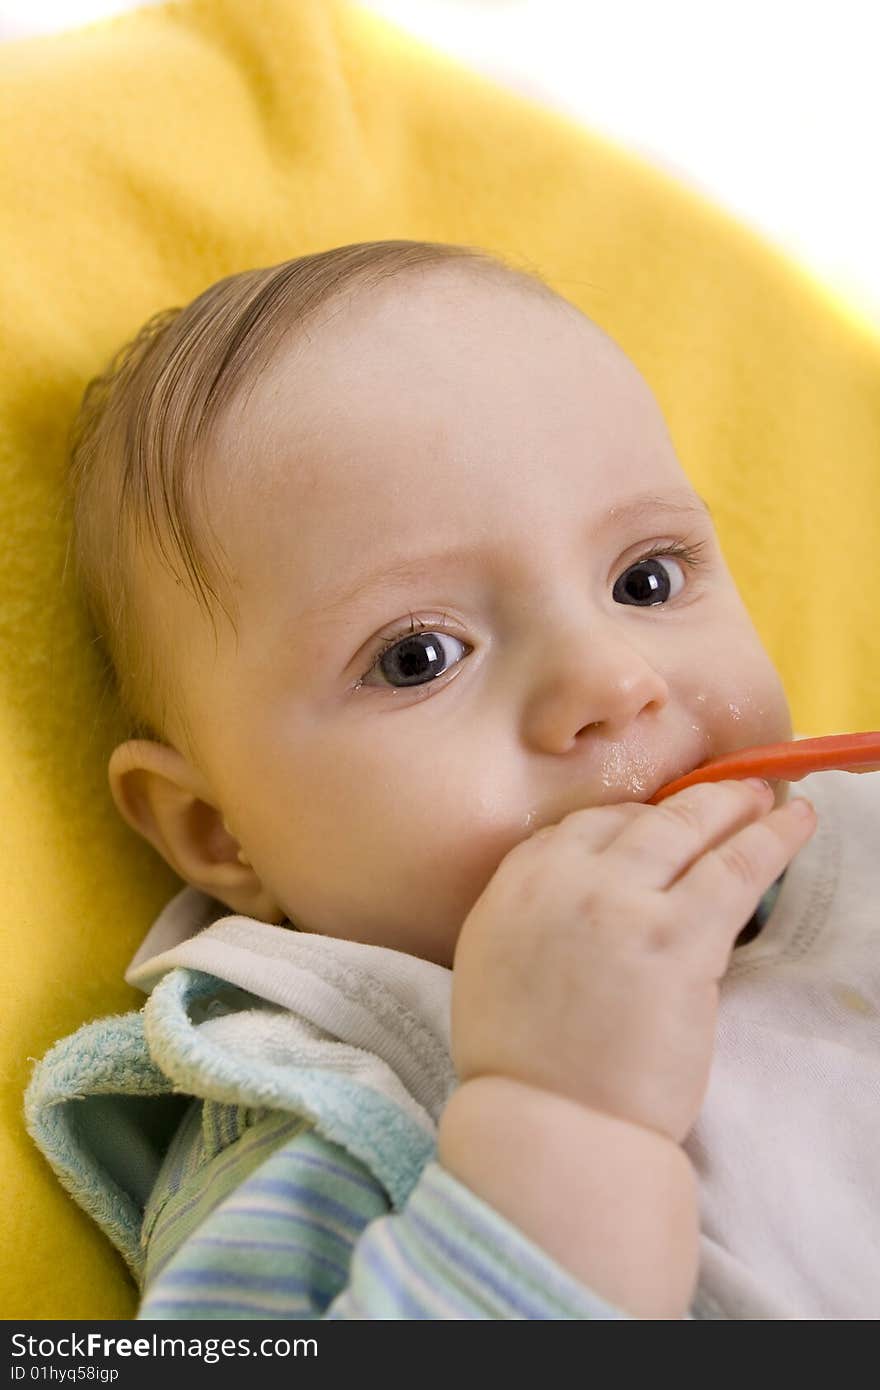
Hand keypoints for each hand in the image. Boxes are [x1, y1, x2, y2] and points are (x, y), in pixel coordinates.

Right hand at [451, 779, 815, 1143]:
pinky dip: (773, 837)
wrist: (548, 1124)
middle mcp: (562, 879)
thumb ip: (532, 916)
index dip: (627, 823)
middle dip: (685, 804)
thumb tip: (579, 898)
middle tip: (722, 794)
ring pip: (688, 828)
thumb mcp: (493, 966)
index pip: (579, 829)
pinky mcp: (678, 935)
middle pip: (636, 819)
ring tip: (765, 792)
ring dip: (733, 804)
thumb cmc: (521, 1068)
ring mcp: (621, 901)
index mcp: (512, 887)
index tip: (656, 825)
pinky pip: (736, 868)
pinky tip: (797, 818)